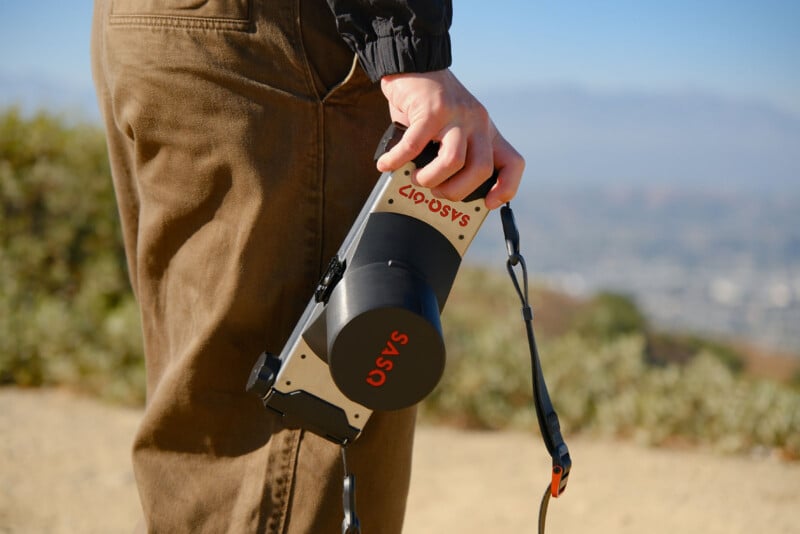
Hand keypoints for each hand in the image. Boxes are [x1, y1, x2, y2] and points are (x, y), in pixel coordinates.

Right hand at [376, 69, 523, 209]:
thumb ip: (451, 154)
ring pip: (454, 161)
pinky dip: (397, 160)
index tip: (489, 203)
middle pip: (481, 170)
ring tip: (416, 177)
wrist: (414, 64)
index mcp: (486, 132)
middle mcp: (478, 123)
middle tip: (438, 191)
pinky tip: (386, 164)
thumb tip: (436, 191)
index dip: (505, 188)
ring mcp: (456, 115)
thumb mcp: (451, 130)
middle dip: (457, 192)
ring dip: (430, 179)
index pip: (513, 163)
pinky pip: (415, 145)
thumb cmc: (428, 105)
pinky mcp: (431, 109)